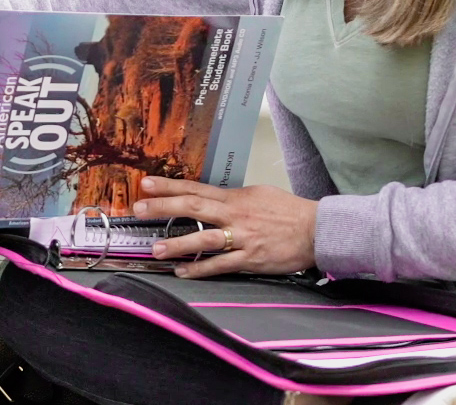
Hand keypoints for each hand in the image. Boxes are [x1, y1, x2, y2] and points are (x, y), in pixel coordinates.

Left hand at [133, 177, 318, 277]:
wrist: (316, 230)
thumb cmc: (289, 212)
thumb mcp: (258, 195)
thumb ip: (233, 198)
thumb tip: (211, 199)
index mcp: (235, 197)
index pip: (196, 188)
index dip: (170, 186)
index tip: (146, 184)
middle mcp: (235, 214)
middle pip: (193, 207)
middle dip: (163, 207)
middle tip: (139, 209)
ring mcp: (242, 237)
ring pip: (204, 238)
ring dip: (178, 243)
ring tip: (156, 249)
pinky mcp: (250, 259)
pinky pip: (221, 265)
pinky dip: (201, 269)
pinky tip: (184, 271)